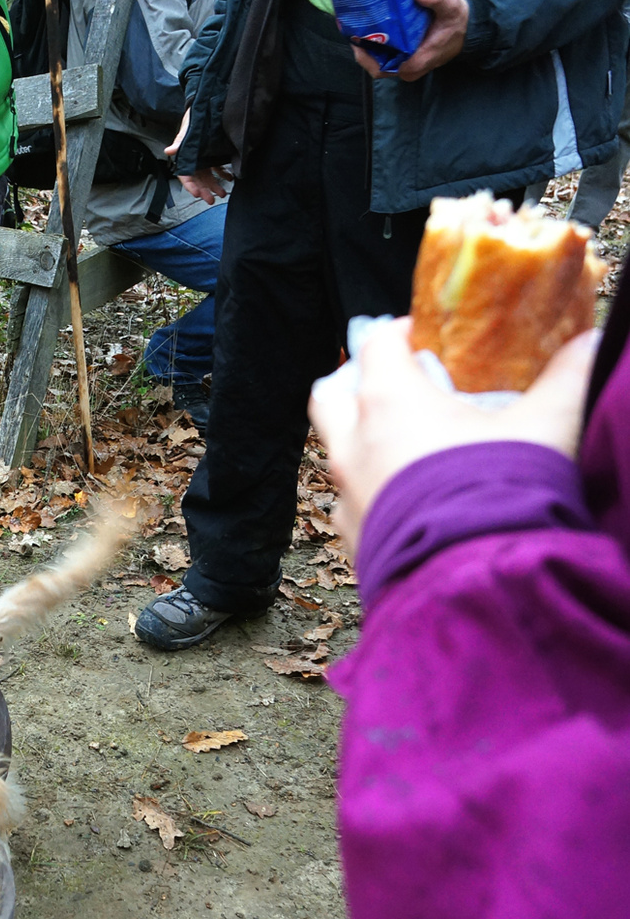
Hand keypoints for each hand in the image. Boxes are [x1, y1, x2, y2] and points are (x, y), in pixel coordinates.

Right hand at [166, 108, 232, 203]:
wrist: (203, 107)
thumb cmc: (192, 119)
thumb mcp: (186, 130)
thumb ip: (179, 142)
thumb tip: (168, 151)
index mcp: (186, 156)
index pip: (185, 175)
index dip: (190, 186)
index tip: (196, 194)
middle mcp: (195, 159)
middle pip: (198, 179)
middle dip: (204, 190)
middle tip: (211, 200)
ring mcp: (205, 158)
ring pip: (209, 176)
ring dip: (215, 186)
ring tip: (222, 193)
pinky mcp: (214, 154)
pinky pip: (218, 168)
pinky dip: (223, 174)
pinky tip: (229, 178)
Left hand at [308, 318, 598, 557]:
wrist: (475, 583)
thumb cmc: (501, 494)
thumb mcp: (546, 429)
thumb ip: (566, 380)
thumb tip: (589, 346)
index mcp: (390, 402)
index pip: (376, 344)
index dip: (398, 335)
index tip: (422, 339)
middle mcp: (354, 445)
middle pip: (330, 395)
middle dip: (353, 387)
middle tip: (395, 391)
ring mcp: (347, 496)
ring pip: (337, 455)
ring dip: (363, 446)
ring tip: (407, 453)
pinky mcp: (352, 540)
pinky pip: (350, 509)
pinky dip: (371, 499)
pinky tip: (405, 506)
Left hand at [353, 0, 468, 82]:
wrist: (468, 28)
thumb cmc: (456, 20)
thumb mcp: (450, 6)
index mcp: (414, 63)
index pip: (380, 67)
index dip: (364, 54)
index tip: (354, 34)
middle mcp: (406, 68)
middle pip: (374, 64)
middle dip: (362, 46)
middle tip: (351, 22)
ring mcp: (404, 65)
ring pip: (378, 59)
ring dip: (367, 43)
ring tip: (356, 21)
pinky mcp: (405, 57)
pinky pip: (384, 54)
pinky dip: (375, 42)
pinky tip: (369, 24)